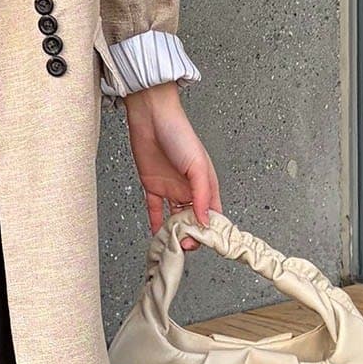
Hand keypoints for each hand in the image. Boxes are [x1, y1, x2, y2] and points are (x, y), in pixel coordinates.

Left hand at [121, 82, 221, 251]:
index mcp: (206, 184)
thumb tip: (206, 220)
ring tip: (170, 244)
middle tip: (184, 245)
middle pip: (193, 219)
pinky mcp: (152, 186)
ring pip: (174, 217)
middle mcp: (189, 188)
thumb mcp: (197, 166)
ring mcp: (170, 188)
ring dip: (173, 232)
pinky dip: (154, 223)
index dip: (210, 229)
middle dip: (190, 234)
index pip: (212, 213)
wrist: (150, 118)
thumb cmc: (179, 134)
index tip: (204, 242)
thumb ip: (202, 195)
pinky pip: (154, 209)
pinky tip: (155, 235)